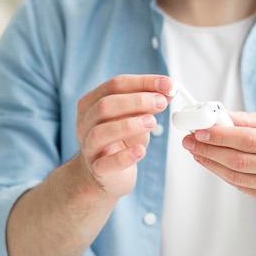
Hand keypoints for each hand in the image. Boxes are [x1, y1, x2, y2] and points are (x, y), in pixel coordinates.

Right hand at [76, 74, 171, 197]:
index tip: (167, 84)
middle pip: (106, 105)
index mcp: (92, 102)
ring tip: (152, 122)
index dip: (143, 82)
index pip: (115, 84)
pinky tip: (141, 151)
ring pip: (101, 132)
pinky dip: (125, 156)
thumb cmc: (120, 140)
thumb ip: (149, 102)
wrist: (106, 172)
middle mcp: (86, 122)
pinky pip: (107, 163)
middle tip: (161, 102)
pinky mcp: (97, 169)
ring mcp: (88, 146)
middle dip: (137, 101)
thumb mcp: (136, 117)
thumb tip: (169, 89)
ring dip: (129, 125)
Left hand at [182, 111, 255, 204]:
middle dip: (209, 149)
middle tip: (190, 140)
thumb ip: (249, 120)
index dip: (221, 136)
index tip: (200, 129)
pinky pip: (240, 185)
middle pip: (239, 160)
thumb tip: (219, 115)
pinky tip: (211, 161)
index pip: (249, 140)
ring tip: (195, 150)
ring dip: (211, 162)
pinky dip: (222, 172)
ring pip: (236, 176)